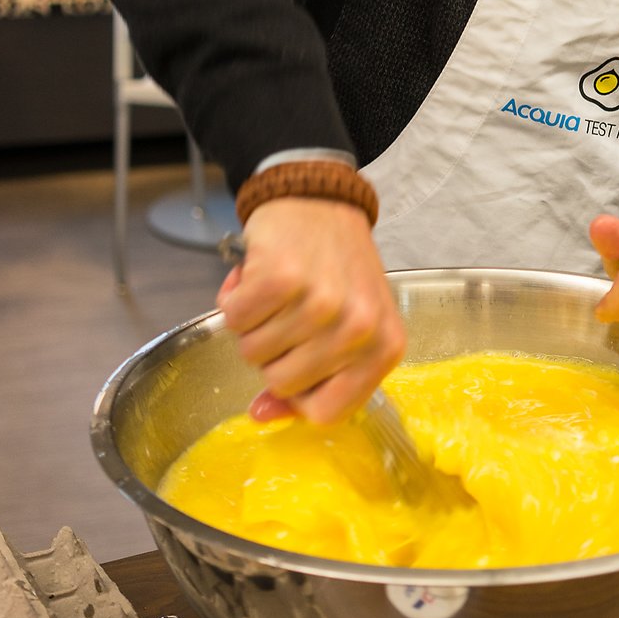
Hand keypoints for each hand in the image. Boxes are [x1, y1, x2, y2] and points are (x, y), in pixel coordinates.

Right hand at [216, 198, 404, 423]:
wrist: (319, 201)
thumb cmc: (336, 269)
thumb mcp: (345, 329)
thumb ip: (310, 380)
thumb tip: (260, 415)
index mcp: (384, 348)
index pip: (327, 413)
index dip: (300, 395)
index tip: (297, 365)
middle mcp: (359, 329)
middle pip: (283, 383)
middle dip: (274, 354)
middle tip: (288, 315)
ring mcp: (321, 303)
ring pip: (254, 353)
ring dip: (253, 325)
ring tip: (277, 294)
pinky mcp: (282, 279)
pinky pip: (234, 319)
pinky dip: (235, 300)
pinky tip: (257, 277)